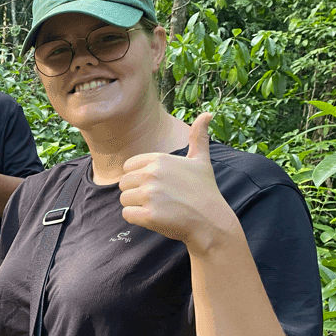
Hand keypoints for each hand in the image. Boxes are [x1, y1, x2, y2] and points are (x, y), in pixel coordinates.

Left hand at [118, 113, 237, 253]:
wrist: (211, 222)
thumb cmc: (205, 191)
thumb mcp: (201, 160)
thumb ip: (198, 137)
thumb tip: (207, 114)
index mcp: (160, 159)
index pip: (128, 166)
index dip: (139, 177)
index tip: (158, 185)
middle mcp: (152, 174)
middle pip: (124, 183)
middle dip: (136, 192)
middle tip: (159, 199)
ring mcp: (150, 195)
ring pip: (124, 199)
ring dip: (137, 206)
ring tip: (158, 208)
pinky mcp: (148, 215)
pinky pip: (127, 214)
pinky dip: (137, 219)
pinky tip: (155, 218)